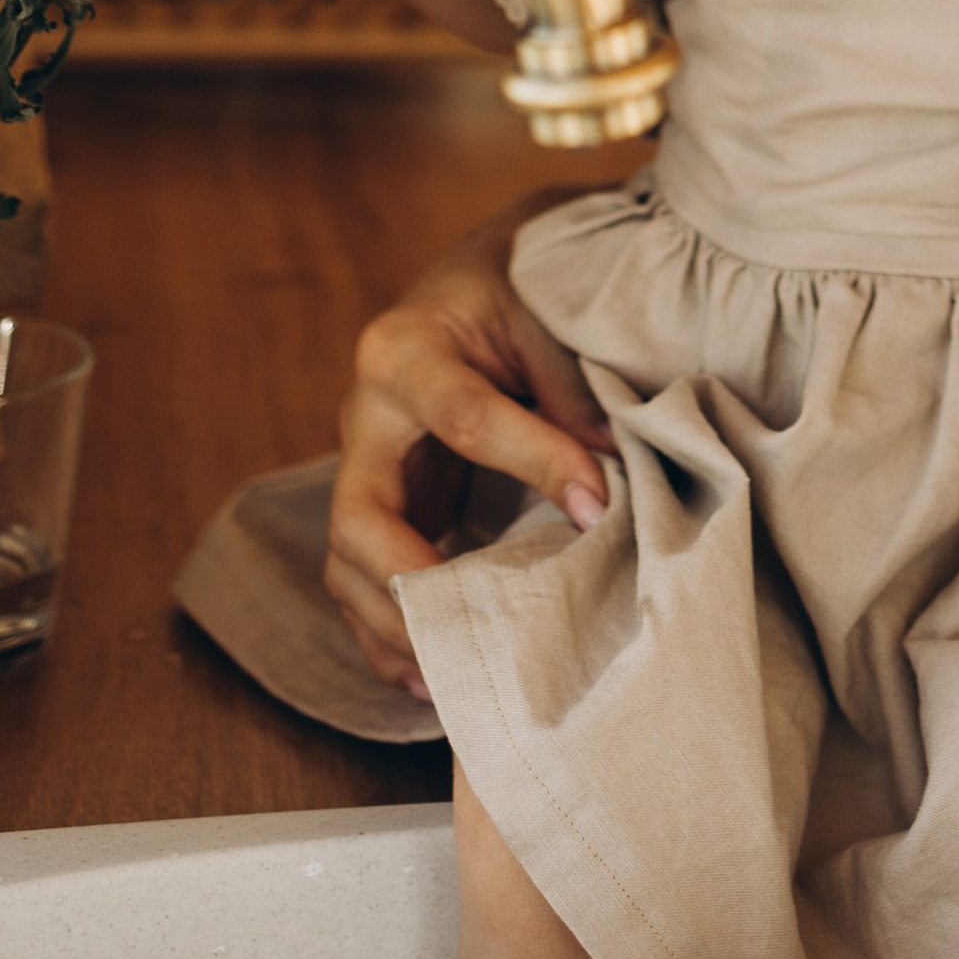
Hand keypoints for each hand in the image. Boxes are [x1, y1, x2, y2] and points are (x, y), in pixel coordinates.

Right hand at [325, 206, 614, 694]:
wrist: (475, 281)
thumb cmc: (514, 292)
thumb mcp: (543, 317)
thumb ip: (570, 391)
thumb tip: (610, 479)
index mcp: (406, 350)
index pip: (465, 417)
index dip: (534, 461)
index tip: (598, 503)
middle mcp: (365, 413)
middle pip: (359, 515)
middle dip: (409, 580)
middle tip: (468, 629)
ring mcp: (363, 464)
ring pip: (347, 562)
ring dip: (393, 626)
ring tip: (447, 677)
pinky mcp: (378, 503)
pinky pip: (359, 580)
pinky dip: (384, 633)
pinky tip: (425, 676)